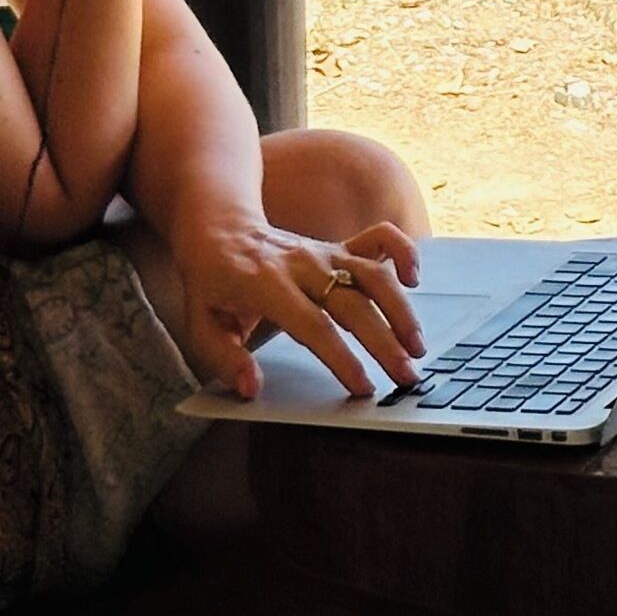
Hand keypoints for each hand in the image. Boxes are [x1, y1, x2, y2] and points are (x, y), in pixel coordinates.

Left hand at [172, 211, 425, 400]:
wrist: (218, 226)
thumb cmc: (210, 282)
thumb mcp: (199, 324)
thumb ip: (223, 359)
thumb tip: (251, 388)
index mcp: (266, 285)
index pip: (313, 325)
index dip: (341, 358)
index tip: (364, 387)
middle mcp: (302, 265)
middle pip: (353, 304)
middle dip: (384, 343)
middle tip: (405, 378)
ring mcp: (324, 252)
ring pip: (374, 274)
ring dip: (401, 310)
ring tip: (417, 347)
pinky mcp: (338, 246)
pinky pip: (379, 238)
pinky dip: (403, 251)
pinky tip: (414, 278)